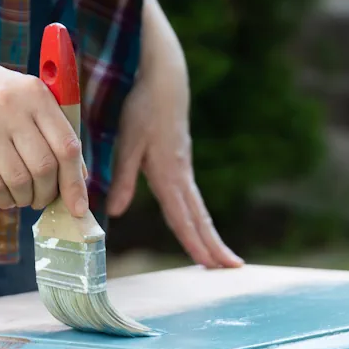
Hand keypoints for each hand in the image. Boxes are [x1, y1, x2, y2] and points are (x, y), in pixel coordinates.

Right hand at [0, 44, 87, 214]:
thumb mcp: (25, 98)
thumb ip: (52, 130)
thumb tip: (78, 178)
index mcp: (36, 94)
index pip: (67, 146)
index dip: (75, 183)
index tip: (79, 208)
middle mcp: (12, 107)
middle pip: (44, 168)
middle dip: (48, 194)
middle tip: (43, 199)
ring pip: (19, 181)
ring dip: (26, 198)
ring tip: (24, 197)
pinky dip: (5, 199)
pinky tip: (6, 196)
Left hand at [106, 0, 242, 267]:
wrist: (164, 78)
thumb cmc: (141, 107)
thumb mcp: (127, 142)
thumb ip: (123, 176)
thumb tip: (116, 211)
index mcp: (169, 174)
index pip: (182, 216)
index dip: (193, 242)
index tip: (208, 263)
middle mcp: (181, 176)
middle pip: (200, 218)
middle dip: (214, 246)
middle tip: (232, 269)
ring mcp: (184, 170)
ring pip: (200, 210)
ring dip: (212, 236)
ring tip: (225, 259)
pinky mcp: (182, 163)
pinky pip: (194, 199)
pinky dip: (201, 219)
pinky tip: (202, 229)